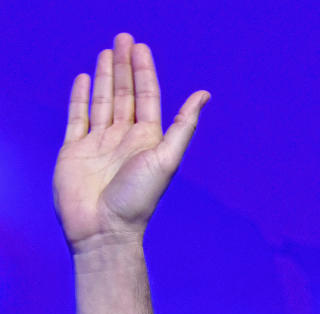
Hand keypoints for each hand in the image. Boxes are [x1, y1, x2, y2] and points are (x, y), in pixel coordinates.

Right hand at [53, 32, 208, 255]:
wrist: (103, 229)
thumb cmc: (137, 199)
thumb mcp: (166, 158)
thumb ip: (182, 125)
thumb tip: (205, 94)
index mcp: (147, 140)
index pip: (146, 98)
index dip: (144, 72)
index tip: (140, 47)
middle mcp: (124, 139)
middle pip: (125, 94)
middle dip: (124, 67)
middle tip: (123, 38)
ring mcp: (99, 143)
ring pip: (103, 101)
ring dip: (105, 77)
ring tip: (107, 51)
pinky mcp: (74, 150)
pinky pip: (78, 117)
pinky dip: (80, 98)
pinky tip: (84, 80)